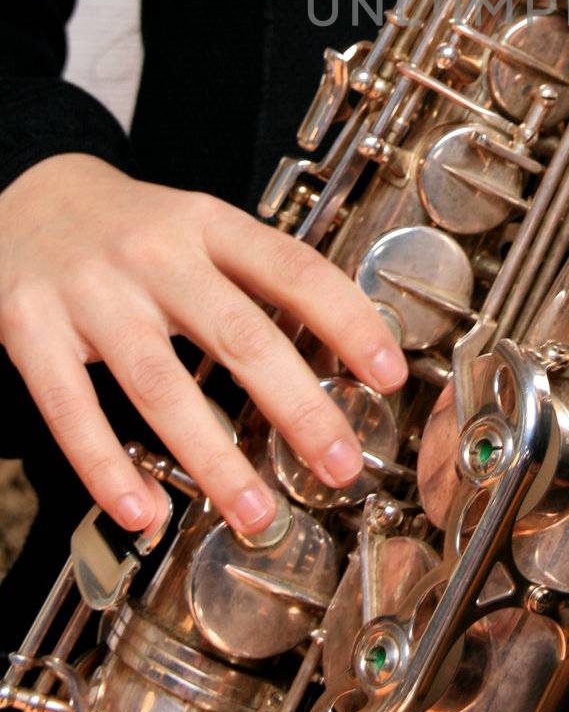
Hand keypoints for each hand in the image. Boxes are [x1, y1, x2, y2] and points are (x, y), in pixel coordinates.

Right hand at [0, 154, 407, 536]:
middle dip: (297, 405)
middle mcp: (156, 254)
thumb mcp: (199, 228)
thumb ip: (257, 279)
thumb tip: (341, 353)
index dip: (346, 320)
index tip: (389, 374)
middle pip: (237, 333)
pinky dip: (107, 466)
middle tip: (340, 465)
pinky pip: (72, 408)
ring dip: (214, 458)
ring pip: (160, 384)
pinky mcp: (31, 329)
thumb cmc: (132, 230)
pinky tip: (144, 511)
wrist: (25, 197)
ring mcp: (92, 292)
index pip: (292, 269)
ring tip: (256, 514)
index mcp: (208, 224)